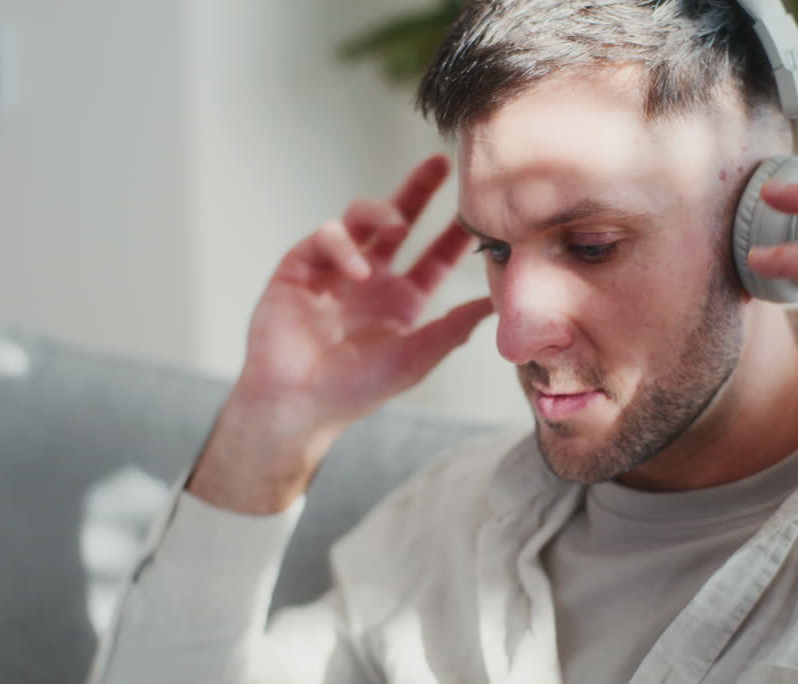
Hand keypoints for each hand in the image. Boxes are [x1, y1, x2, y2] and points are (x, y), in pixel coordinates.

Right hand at [192, 155, 492, 512]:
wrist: (298, 405)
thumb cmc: (356, 390)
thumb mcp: (417, 356)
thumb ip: (455, 326)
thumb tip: (499, 303)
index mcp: (401, 300)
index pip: (435, 257)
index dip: (455, 234)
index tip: (480, 210)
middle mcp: (370, 279)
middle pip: (397, 222)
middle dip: (417, 190)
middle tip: (442, 163)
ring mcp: (333, 270)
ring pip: (359, 218)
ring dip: (380, 212)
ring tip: (397, 225)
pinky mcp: (299, 267)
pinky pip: (324, 237)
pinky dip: (342, 244)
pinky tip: (357, 269)